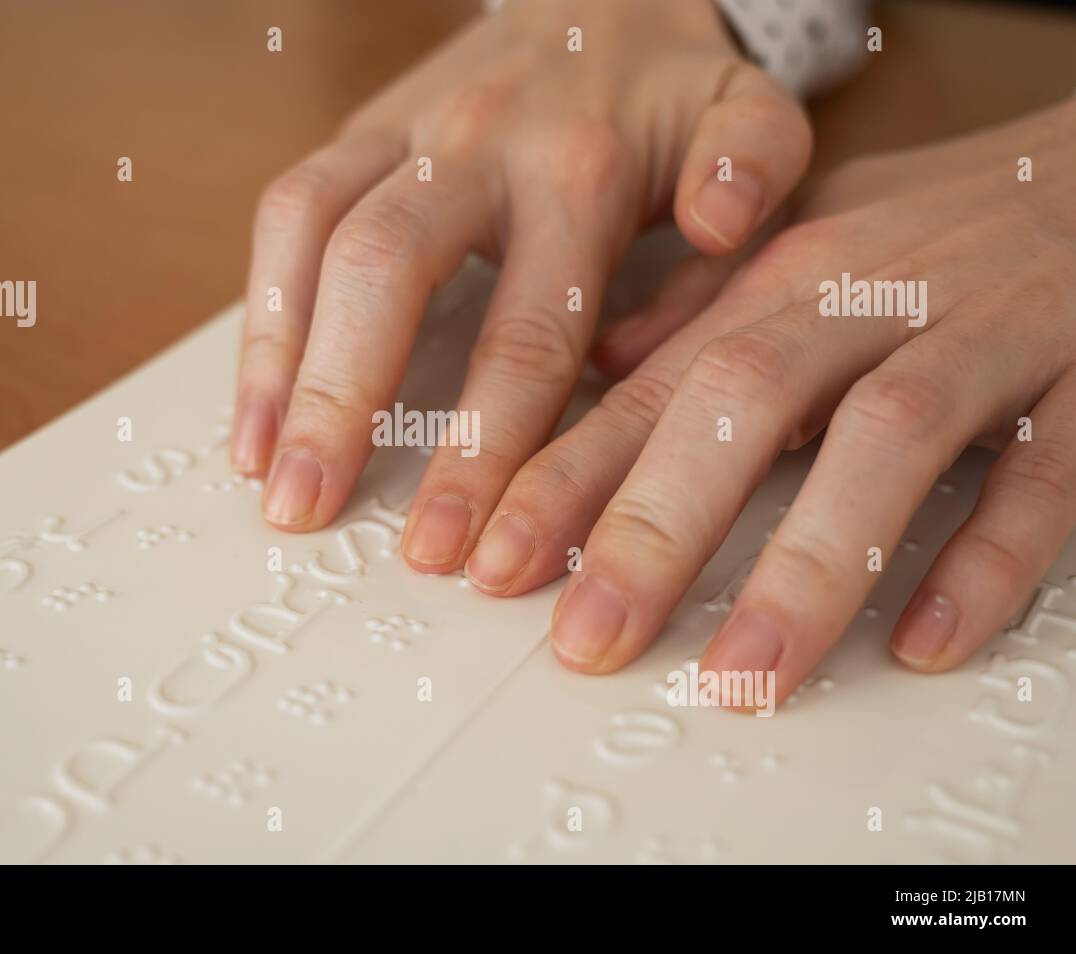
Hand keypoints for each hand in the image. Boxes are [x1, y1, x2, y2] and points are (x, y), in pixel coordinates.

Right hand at [232, 0, 811, 570]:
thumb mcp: (746, 107)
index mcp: (579, 167)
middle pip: (385, 272)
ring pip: (312, 238)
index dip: (485, 447)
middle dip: (345, 404)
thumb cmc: (670, 89)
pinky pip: (284, 214)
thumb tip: (721, 225)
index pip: (525, 330)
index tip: (463, 545)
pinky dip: (261, 317)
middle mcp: (473, 144)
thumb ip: (752, 163)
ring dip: (279, 365)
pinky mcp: (355, 135)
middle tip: (312, 514)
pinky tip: (256, 409)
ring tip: (267, 476)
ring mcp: (401, 133)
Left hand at [493, 98, 1075, 703]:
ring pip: (885, 438)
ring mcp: (984, 334)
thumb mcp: (803, 254)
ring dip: (808, 564)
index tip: (493, 563)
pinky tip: (927, 639)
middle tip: (587, 639)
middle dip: (654, 529)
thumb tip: (596, 373)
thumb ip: (702, 319)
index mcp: (783, 285)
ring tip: (742, 675)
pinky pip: (1047, 470)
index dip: (565, 479)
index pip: (653, 390)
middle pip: (743, 404)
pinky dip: (989, 556)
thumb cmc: (941, 229)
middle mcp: (869, 302)